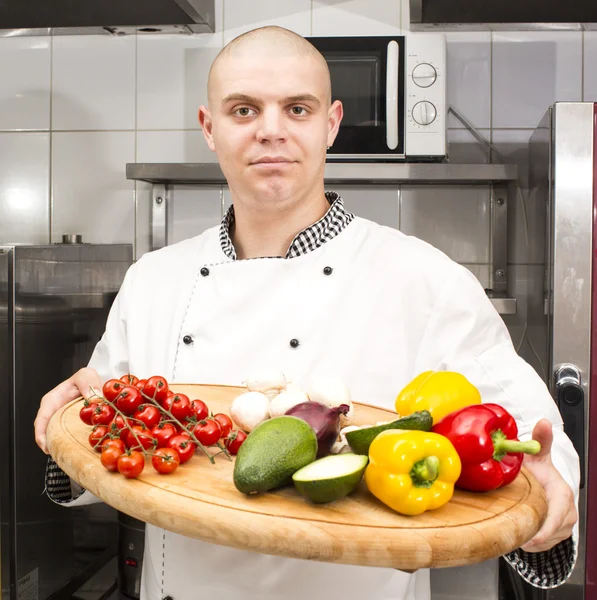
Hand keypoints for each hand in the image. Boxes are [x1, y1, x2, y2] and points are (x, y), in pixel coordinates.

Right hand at [34, 367, 102, 453]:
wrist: (96, 382)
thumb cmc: (86, 378)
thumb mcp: (86, 375)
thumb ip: (88, 384)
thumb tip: (94, 399)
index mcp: (52, 401)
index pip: (41, 420)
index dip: (41, 435)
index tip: (46, 446)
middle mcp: (56, 413)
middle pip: (49, 433)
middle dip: (53, 446)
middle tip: (62, 455)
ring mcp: (65, 422)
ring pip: (61, 438)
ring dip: (66, 447)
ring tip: (73, 456)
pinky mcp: (75, 427)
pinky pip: (74, 438)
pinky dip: (78, 444)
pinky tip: (86, 449)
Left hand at [520, 418, 577, 551]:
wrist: (542, 484)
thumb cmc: (538, 471)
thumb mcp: (537, 456)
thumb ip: (540, 440)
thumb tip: (543, 422)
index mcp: (562, 495)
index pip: (557, 516)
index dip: (544, 528)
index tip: (530, 536)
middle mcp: (567, 514)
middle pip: (547, 532)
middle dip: (528, 532)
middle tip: (508, 529)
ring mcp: (563, 527)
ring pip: (542, 540)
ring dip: (526, 535)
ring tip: (510, 524)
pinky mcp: (555, 537)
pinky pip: (540, 545)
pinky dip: (528, 539)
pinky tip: (516, 530)